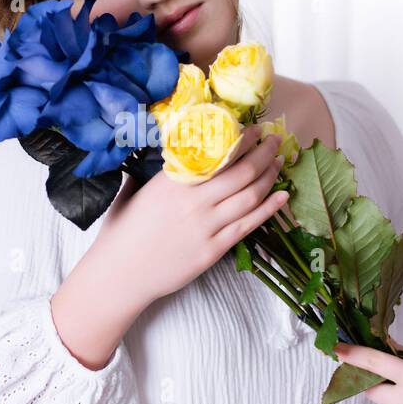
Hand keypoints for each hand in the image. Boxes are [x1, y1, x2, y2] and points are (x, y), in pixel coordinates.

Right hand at [91, 124, 289, 309]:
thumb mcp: (135, 190)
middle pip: (241, 171)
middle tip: (274, 141)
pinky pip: (248, 225)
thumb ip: (159, 173)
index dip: (242, 140)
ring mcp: (205, 226)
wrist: (120, 273)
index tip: (255, 130)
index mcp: (173, 181)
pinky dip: (269, 208)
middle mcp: (193, 200)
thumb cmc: (123, 231)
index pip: (217, 154)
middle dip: (263, 153)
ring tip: (278, 163)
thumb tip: (174, 154)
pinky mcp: (213, 250)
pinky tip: (282, 196)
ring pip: (250, 196)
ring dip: (269, 176)